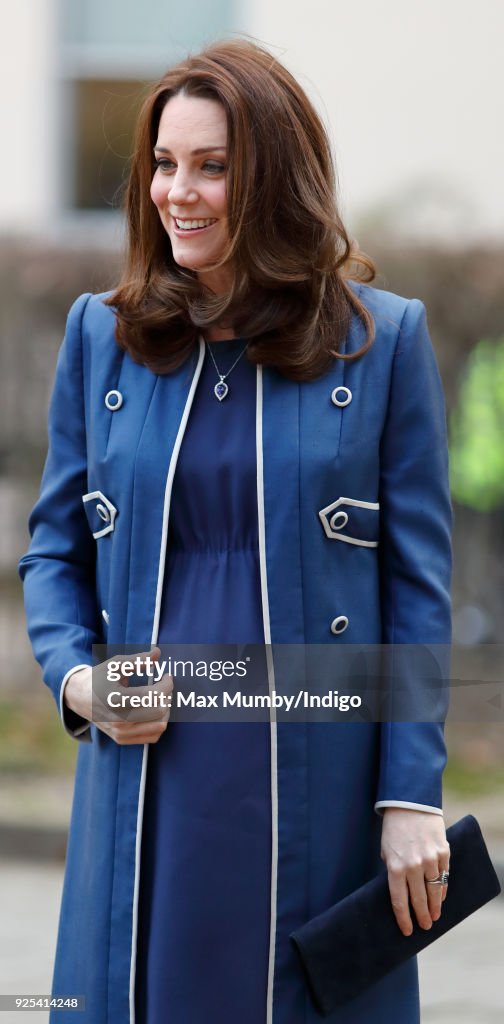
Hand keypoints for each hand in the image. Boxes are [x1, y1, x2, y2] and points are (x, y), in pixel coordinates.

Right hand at [64, 647, 172, 744]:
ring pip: (159, 726)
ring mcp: (120, 732)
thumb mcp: (115, 664)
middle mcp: (118, 719)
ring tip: (160, 697)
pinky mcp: (122, 739)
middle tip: (165, 686)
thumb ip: (137, 659)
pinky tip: (154, 710)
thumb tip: (157, 653)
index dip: (167, 684)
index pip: (152, 695)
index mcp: (115, 698)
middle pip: (159, 711)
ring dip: (166, 709)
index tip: (167, 675)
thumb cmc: (100, 678)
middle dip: (168, 696)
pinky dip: (159, 723)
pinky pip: (152, 737)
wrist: (80, 697)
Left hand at [380, 807, 449, 935]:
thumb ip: (393, 871)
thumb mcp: (386, 851)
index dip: (404, 918)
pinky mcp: (443, 852)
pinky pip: (444, 876)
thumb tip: (402, 892)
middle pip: (419, 899)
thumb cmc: (394, 829)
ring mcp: (430, 859)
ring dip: (435, 906)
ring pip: (434, 891)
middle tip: (425, 926)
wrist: (410, 804)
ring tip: (435, 916)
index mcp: (395, 867)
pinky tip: (441, 896)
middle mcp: (413, 866)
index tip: (407, 930)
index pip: (400, 901)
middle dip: (422, 916)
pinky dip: (442, 888)